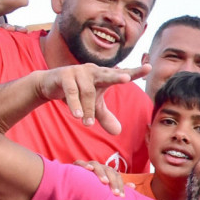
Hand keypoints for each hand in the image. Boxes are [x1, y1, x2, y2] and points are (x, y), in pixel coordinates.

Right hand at [33, 62, 150, 132]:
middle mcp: (94, 71)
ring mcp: (79, 71)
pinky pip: (72, 91)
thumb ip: (105, 116)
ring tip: (87, 124)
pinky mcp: (64, 75)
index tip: (149, 67)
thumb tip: (117, 132)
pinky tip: (77, 115)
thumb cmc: (77, 93)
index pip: (122, 74)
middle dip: (118, 76)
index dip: (135, 71)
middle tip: (127, 79)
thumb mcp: (93, 107)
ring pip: (87, 91)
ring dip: (88, 109)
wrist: (49, 84)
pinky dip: (75, 104)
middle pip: (108, 75)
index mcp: (104, 76)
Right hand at [74, 159, 128, 195]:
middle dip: (113, 182)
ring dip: (102, 173)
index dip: (120, 186)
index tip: (122, 197)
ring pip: (97, 165)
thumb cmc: (95, 186)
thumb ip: (119, 186)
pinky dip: (85, 165)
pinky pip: (80, 163)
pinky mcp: (77, 165)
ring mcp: (89, 165)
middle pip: (109, 171)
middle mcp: (100, 167)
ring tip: (105, 181)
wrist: (76, 181)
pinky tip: (89, 169)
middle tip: (115, 193)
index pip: (117, 177)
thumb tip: (133, 186)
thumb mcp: (107, 187)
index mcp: (108, 172)